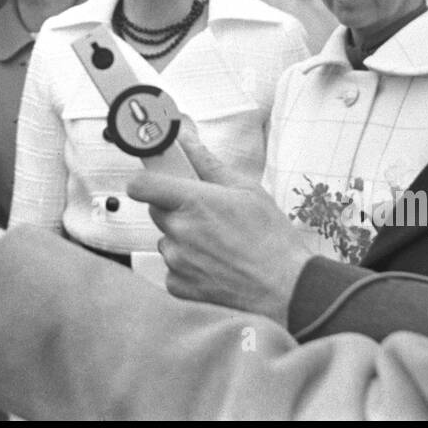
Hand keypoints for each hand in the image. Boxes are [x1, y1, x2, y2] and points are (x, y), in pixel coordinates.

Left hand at [126, 122, 309, 324]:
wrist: (286, 287)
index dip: (145, 181)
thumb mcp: (246, 189)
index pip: (141, 186)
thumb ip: (208, 163)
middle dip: (174, 208)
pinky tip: (214, 264)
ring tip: (217, 244)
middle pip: (157, 211)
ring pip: (166, 239)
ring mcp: (176, 260)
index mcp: (193, 202)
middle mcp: (179, 231)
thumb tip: (186, 139)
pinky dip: (187, 265)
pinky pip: (172, 267)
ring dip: (182, 238)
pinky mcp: (178, 285)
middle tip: (205, 213)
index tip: (155, 182)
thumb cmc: (271, 238)